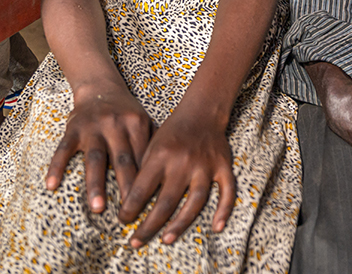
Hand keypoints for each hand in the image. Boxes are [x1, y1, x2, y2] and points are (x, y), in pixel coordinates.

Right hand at [46, 81, 152, 213]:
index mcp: (137, 124)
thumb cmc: (127, 112)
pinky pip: (63, 150)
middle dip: (125, 187)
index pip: (143, 157)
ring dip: (96, 184)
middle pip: (122, 160)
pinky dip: (57, 167)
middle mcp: (116, 125)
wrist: (100, 87)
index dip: (146, 181)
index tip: (149, 205)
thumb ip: (152, 143)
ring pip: (95, 159)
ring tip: (97, 208)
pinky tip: (52, 186)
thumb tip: (165, 175)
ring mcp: (93, 127)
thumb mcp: (144, 121)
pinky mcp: (72, 129)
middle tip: (128, 213)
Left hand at [117, 107, 236, 247]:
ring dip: (180, 223)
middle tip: (136, 241)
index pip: (141, 189)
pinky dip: (224, 209)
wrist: (202, 110)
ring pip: (195, 201)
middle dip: (149, 225)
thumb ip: (144, 171)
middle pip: (166, 202)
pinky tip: (217, 227)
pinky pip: (227, 190)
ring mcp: (206, 165)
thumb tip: (130, 202)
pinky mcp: (223, 166)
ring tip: (166, 239)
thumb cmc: (173, 131)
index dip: (130, 208)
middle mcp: (183, 161)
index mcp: (161, 155)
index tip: (123, 220)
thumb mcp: (152, 144)